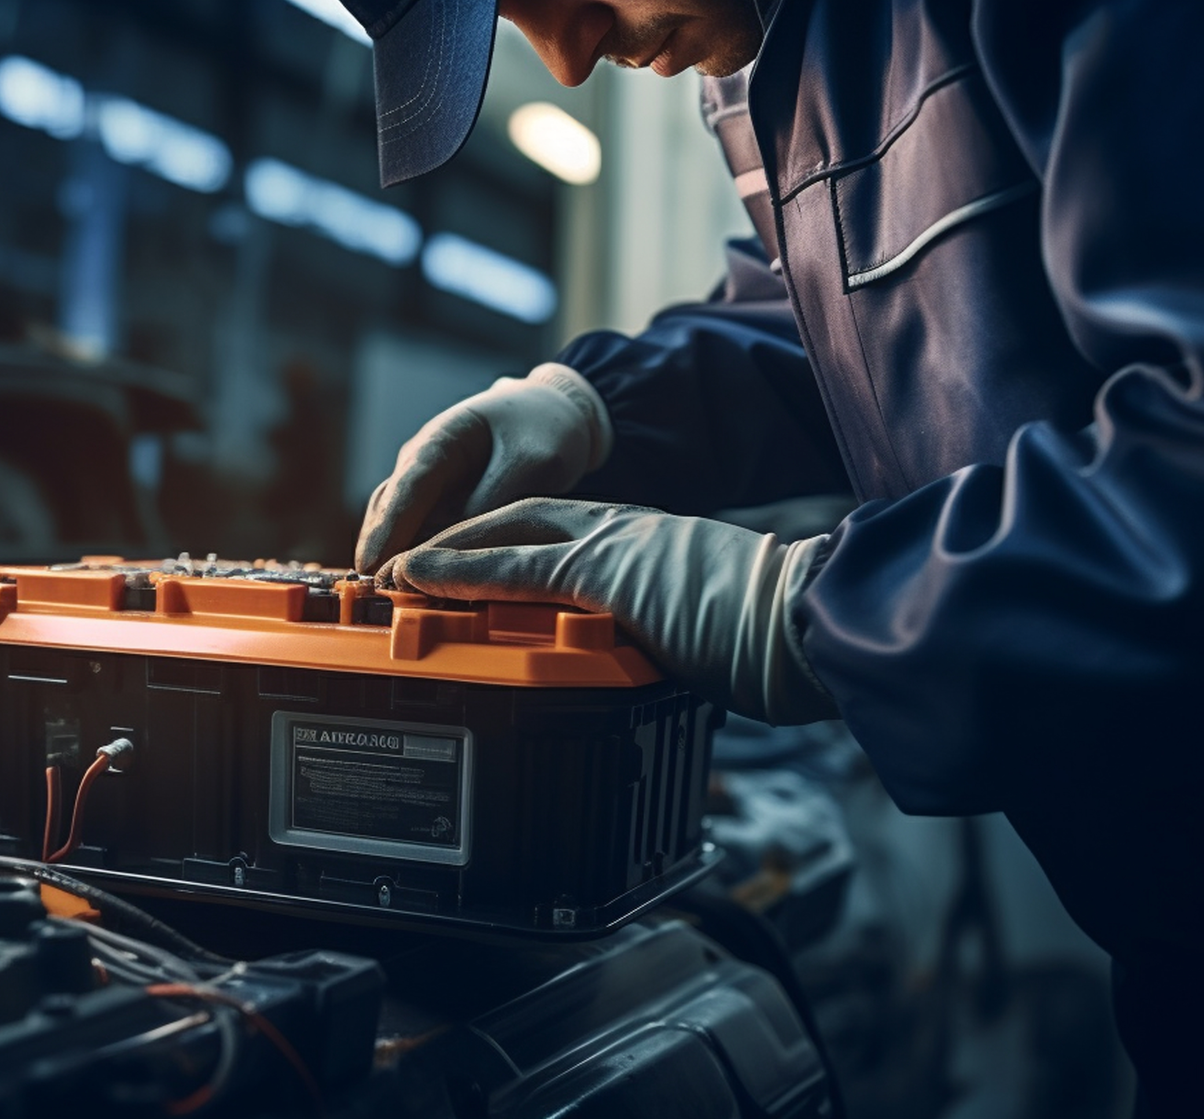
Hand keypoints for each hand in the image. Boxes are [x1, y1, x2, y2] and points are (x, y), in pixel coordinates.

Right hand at [354, 363, 613, 573]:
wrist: (553, 417)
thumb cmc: (544, 429)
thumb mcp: (534, 460)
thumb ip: (496, 499)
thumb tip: (459, 541)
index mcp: (442, 439)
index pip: (409, 485)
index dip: (388, 527)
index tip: (371, 562)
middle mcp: (423, 465)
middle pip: (390, 510)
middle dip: (381, 551)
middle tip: (380, 595)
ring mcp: (430, 491)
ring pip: (401, 530)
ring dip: (397, 562)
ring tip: (396, 600)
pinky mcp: (443, 513)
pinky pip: (426, 541)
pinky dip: (423, 564)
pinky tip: (427, 593)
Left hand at [378, 498, 839, 724]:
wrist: (811, 621)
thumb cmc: (779, 636)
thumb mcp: (708, 634)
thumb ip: (667, 644)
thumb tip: (662, 680)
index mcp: (647, 545)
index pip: (557, 534)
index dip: (504, 545)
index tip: (463, 567)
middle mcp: (624, 533)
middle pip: (519, 521)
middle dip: (459, 540)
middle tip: (407, 567)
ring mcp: (614, 546)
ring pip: (505, 537)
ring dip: (443, 554)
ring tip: (392, 576)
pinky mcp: (606, 573)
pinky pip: (516, 569)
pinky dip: (460, 572)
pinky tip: (418, 579)